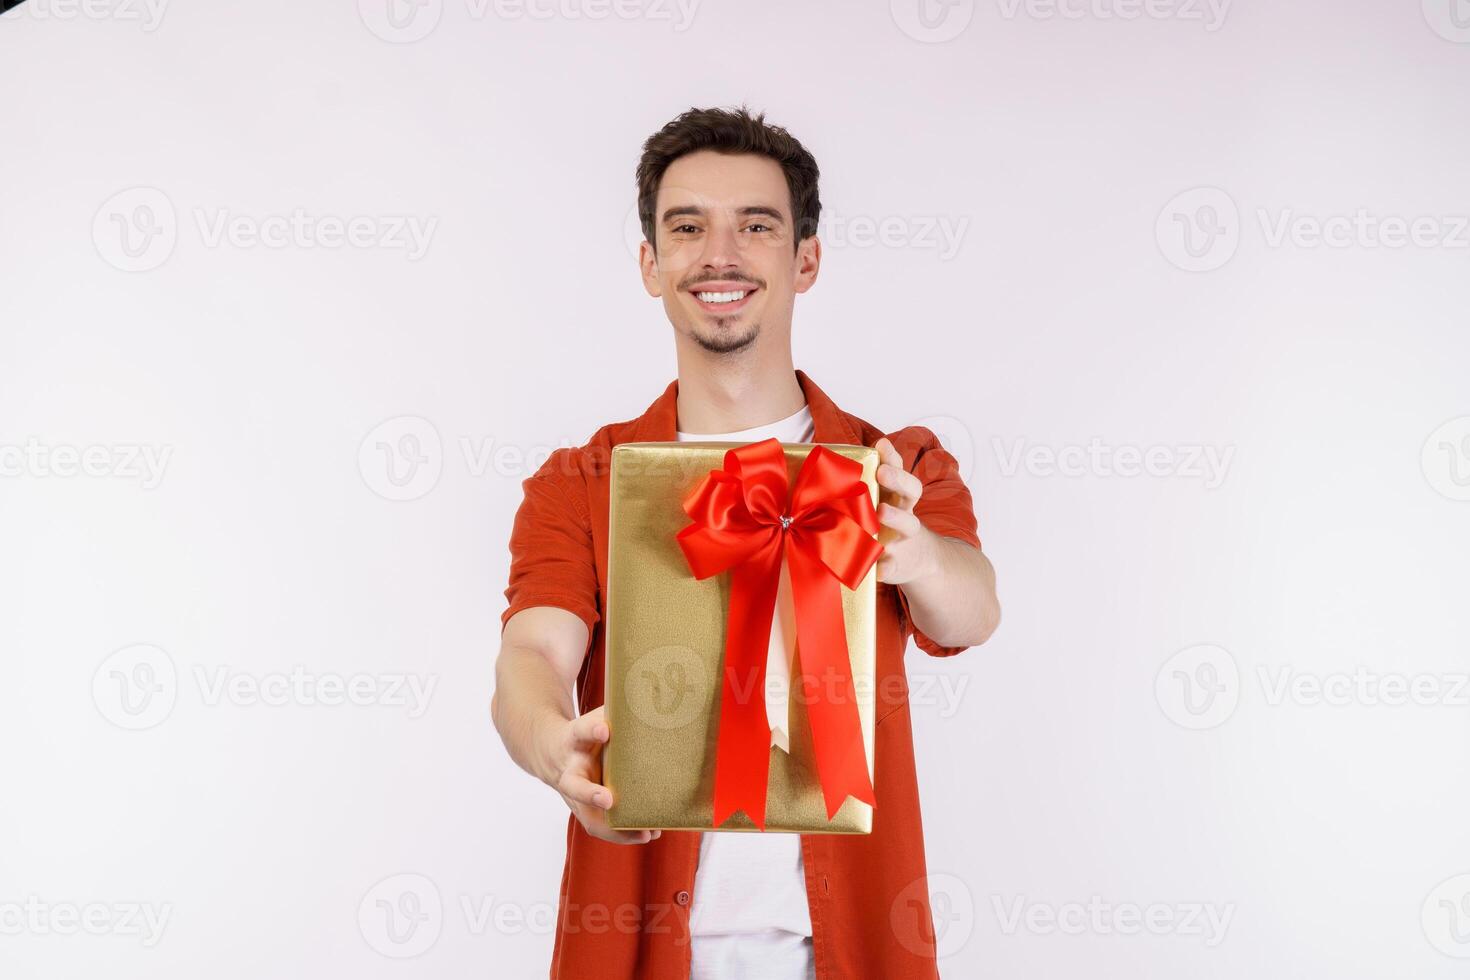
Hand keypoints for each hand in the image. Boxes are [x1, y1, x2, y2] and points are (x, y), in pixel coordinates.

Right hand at [543, 704, 661, 844]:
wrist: (547, 750)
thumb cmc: (582, 732)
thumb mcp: (594, 716)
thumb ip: (618, 710)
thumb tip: (657, 692)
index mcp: (573, 739)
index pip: (581, 731)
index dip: (592, 730)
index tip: (605, 729)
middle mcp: (570, 769)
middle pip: (573, 785)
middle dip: (590, 793)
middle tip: (608, 799)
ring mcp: (574, 793)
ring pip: (586, 816)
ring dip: (614, 827)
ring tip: (645, 833)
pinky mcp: (582, 809)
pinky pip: (599, 826)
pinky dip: (622, 833)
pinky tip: (648, 833)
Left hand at [873, 437, 938, 585]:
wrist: (919, 562)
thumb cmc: (892, 525)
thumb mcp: (889, 502)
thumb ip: (876, 481)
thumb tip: (861, 450)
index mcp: (901, 497)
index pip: (901, 470)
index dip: (893, 458)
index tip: (881, 445)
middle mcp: (906, 514)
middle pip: (910, 492)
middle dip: (898, 479)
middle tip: (882, 471)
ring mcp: (904, 539)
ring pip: (908, 525)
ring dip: (896, 516)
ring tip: (881, 511)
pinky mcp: (897, 566)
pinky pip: (892, 566)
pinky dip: (885, 566)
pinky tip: (877, 565)